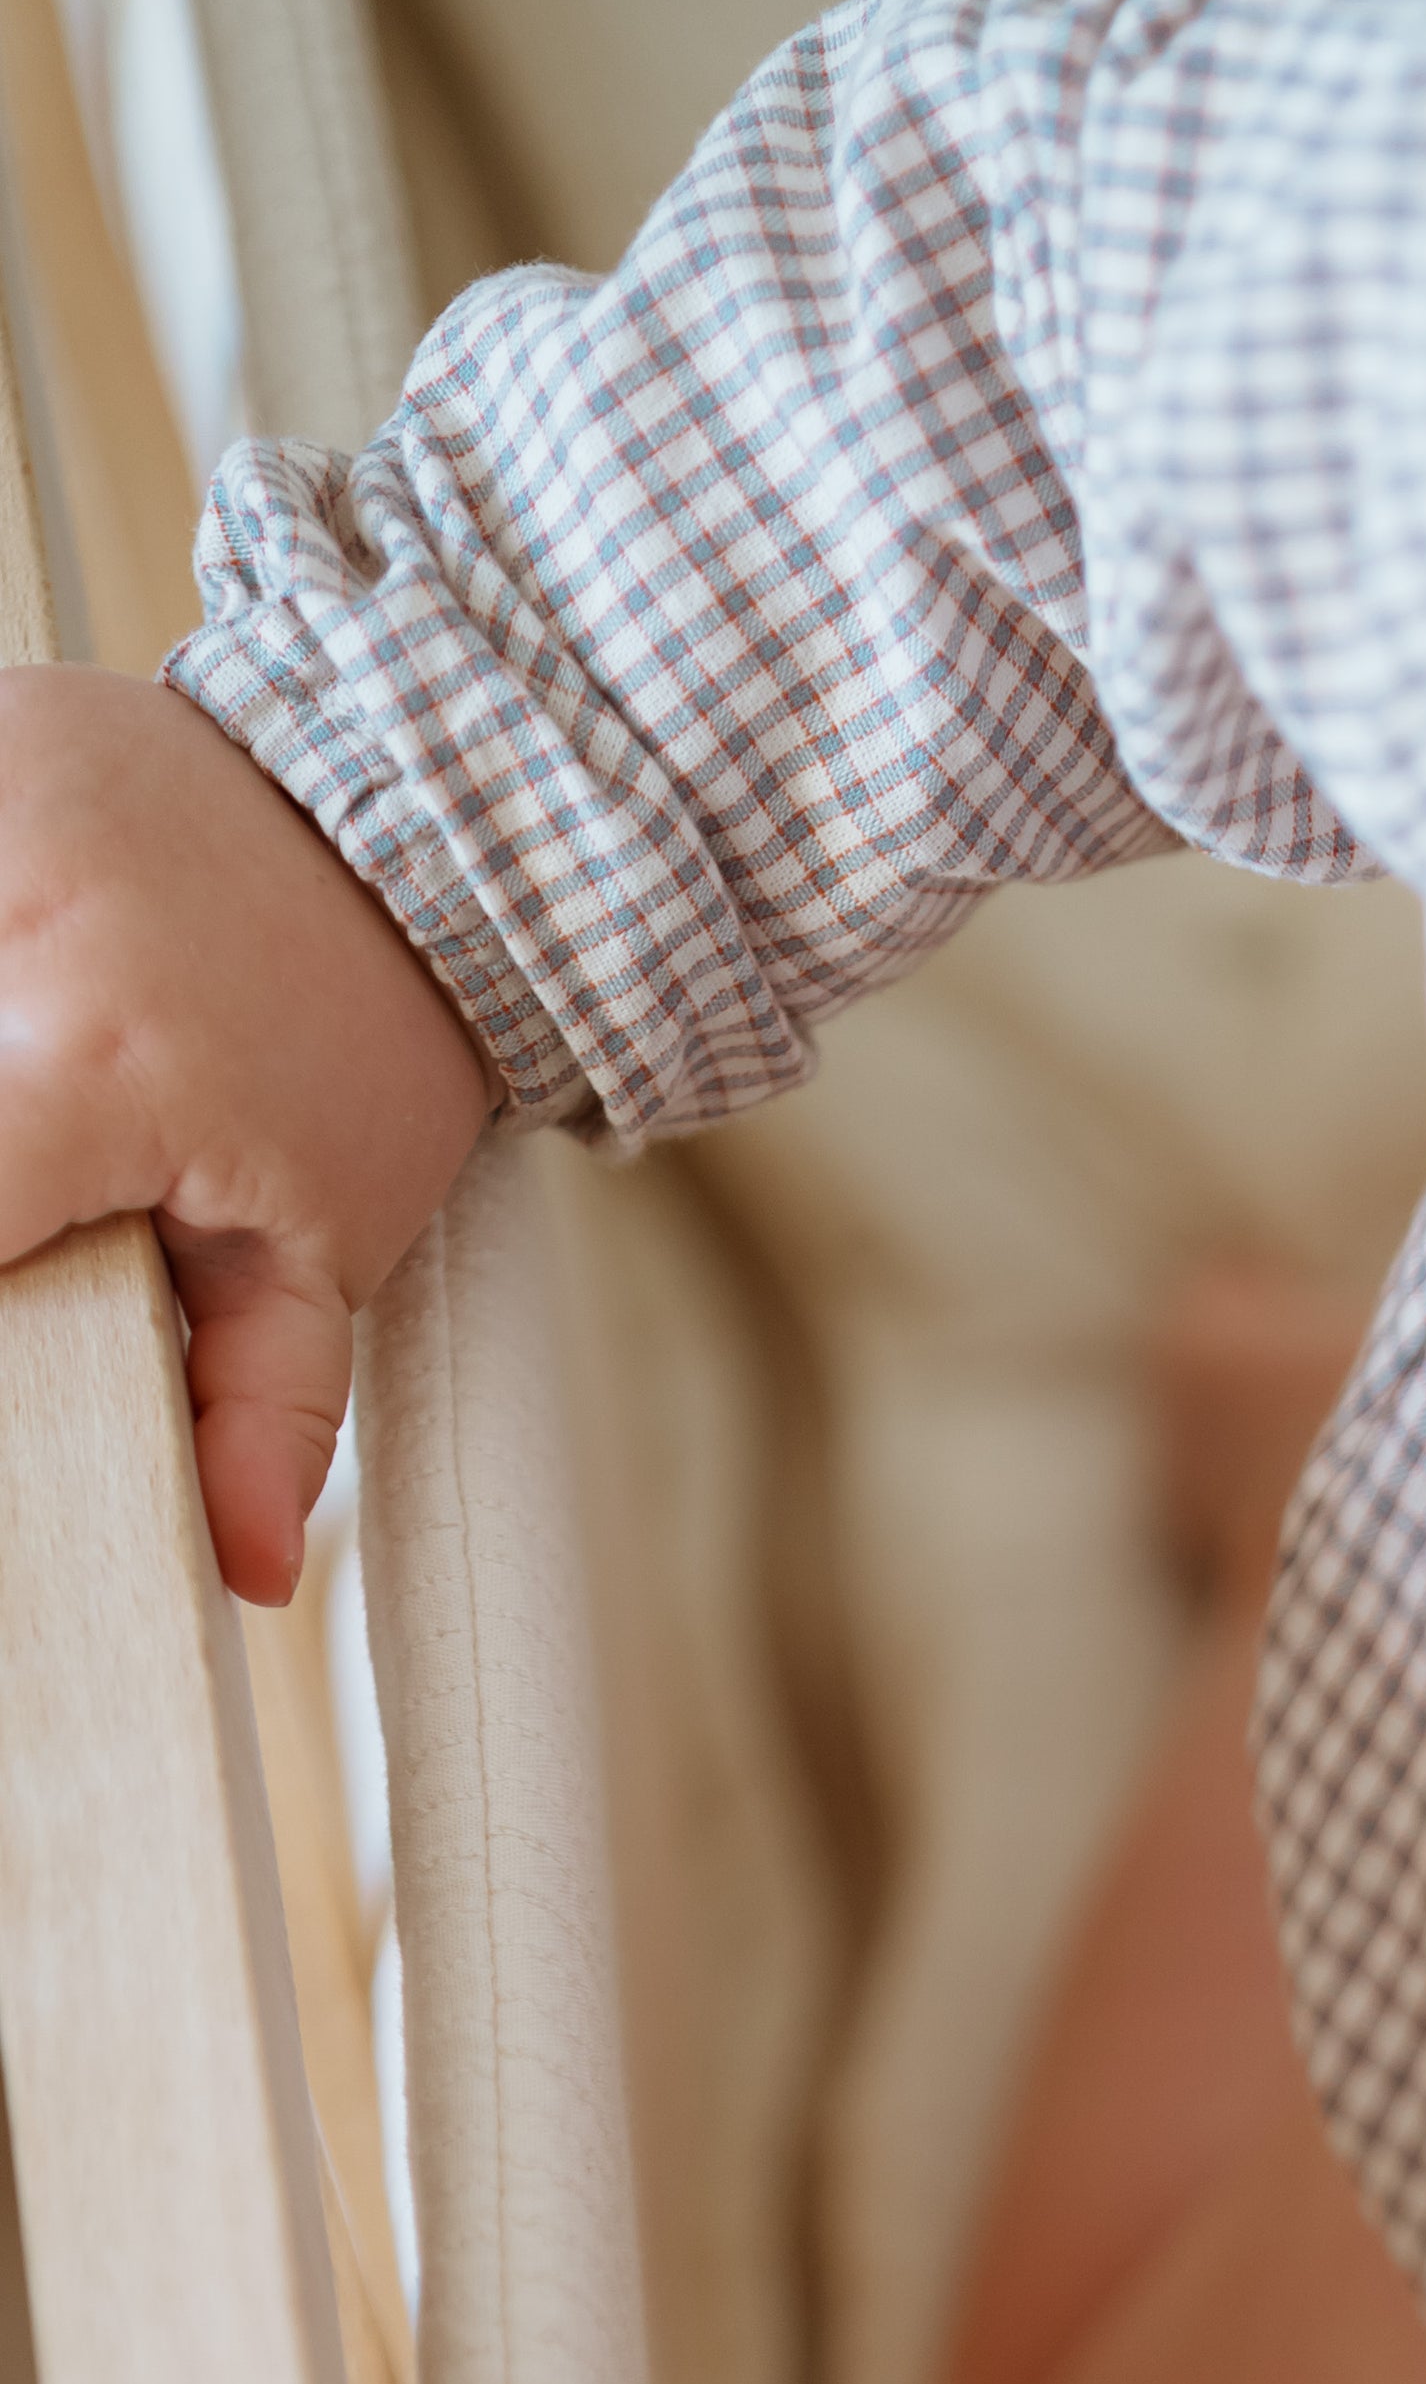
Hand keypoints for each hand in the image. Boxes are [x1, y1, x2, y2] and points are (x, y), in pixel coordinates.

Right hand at [0, 672, 490, 1598]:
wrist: (426, 819)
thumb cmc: (373, 1040)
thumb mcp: (333, 1243)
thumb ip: (262, 1408)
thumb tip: (247, 1564)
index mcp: (90, 1068)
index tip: (14, 1301)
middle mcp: (8, 925)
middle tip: (44, 1192)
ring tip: (46, 1107)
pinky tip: (27, 1007)